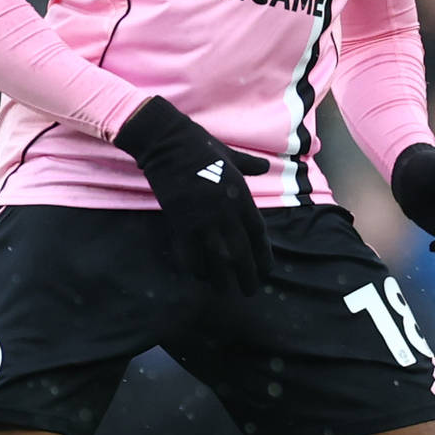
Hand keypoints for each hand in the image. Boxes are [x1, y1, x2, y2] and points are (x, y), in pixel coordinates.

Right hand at [115, 96, 273, 294]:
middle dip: (247, 274)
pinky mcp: (180, 223)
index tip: (267, 270)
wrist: (168, 143)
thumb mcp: (232, 155)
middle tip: (250, 290)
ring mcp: (202, 219)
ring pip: (217, 258)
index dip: (263, 254)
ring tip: (226, 291)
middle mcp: (225, 212)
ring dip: (223, 278)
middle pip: (240, 251)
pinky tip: (200, 277)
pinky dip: (195, 268)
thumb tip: (265, 166)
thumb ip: (250, 165)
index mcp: (241, 195)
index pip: (257, 232)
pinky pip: (189, 253)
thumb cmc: (202, 146)